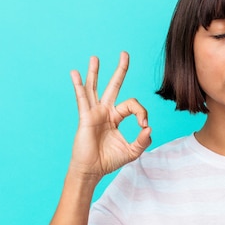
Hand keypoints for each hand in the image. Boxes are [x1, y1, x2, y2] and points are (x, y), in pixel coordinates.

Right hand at [68, 52, 151, 180]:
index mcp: (116, 117)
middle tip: (125, 54)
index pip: (132, 105)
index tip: (144, 126)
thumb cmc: (109, 161)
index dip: (142, 113)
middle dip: (120, 70)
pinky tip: (74, 74)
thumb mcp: (132, 152)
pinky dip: (78, 86)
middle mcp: (105, 111)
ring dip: (95, 73)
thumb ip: (143, 141)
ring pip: (95, 88)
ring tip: (95, 57)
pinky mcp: (85, 118)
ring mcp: (94, 113)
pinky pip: (82, 99)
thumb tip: (149, 128)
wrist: (92, 170)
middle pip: (114, 86)